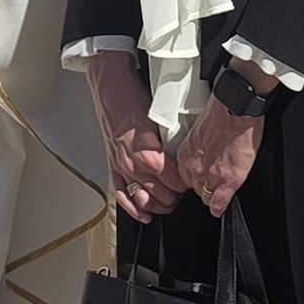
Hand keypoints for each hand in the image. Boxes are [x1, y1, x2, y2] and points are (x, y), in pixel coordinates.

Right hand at [86, 52, 184, 223]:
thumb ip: (173, 139)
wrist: (110, 87)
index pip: (175, 180)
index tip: (193, 176)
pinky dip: (134, 209)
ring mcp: (121, 167)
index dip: (187, 181)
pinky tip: (145, 215)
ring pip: (143, 200)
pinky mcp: (112, 166)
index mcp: (147, 153)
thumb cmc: (133, 96)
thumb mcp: (160, 117)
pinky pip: (121, 196)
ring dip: (159, 205)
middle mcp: (132, 164)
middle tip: (186, 188)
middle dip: (177, 195)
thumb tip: (188, 152)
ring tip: (171, 200)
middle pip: (162, 194)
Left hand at [176, 93, 263, 218]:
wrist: (235, 107)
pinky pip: (219, 202)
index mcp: (186, 154)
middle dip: (203, 185)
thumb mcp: (199, 131)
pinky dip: (219, 206)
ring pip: (206, 196)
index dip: (193, 178)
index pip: (183, 177)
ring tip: (219, 191)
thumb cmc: (220, 111)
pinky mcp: (229, 179)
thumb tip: (202, 153)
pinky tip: (220, 207)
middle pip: (194, 188)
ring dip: (212, 194)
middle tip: (212, 180)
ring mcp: (212, 175)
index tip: (199, 176)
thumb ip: (196, 148)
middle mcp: (195, 167)